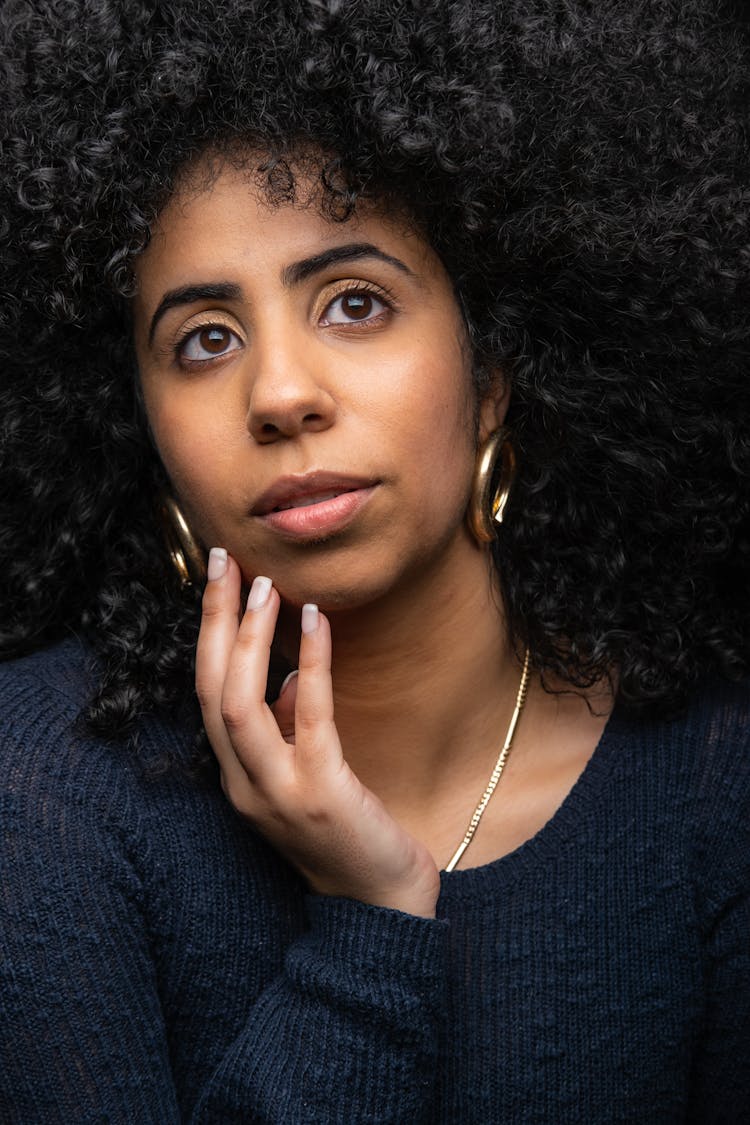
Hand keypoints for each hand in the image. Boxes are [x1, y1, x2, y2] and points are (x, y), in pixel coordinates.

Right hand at [195, 550, 440, 917]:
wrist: (382, 908)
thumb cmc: (349, 835)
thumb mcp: (308, 776)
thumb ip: (291, 728)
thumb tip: (291, 676)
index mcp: (237, 777)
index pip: (206, 692)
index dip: (207, 634)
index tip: (217, 579)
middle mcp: (243, 784)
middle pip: (210, 689)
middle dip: (213, 621)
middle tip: (225, 560)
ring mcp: (277, 792)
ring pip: (239, 702)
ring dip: (247, 637)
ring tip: (265, 584)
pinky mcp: (320, 793)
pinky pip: (307, 717)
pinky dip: (307, 663)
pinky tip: (316, 621)